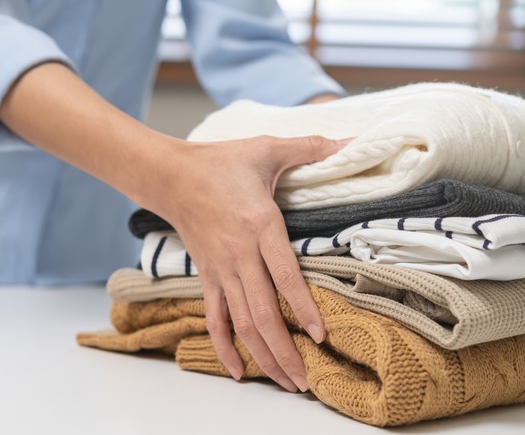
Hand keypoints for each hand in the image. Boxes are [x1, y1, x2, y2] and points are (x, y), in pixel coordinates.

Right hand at [144, 135, 346, 391]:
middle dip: (284, 350)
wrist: (171, 176)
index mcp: (259, 224)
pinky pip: (215, 318)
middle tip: (306, 381)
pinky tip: (236, 371)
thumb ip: (311, 148)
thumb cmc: (221, 162)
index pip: (283, 275)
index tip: (320, 335)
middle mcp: (239, 254)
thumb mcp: (267, 148)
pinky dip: (224, 347)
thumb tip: (352, 142)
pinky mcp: (207, 276)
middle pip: (261, 312)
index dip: (302, 307)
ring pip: (241, 323)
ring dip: (262, 356)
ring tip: (285, 382)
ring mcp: (221, 270)